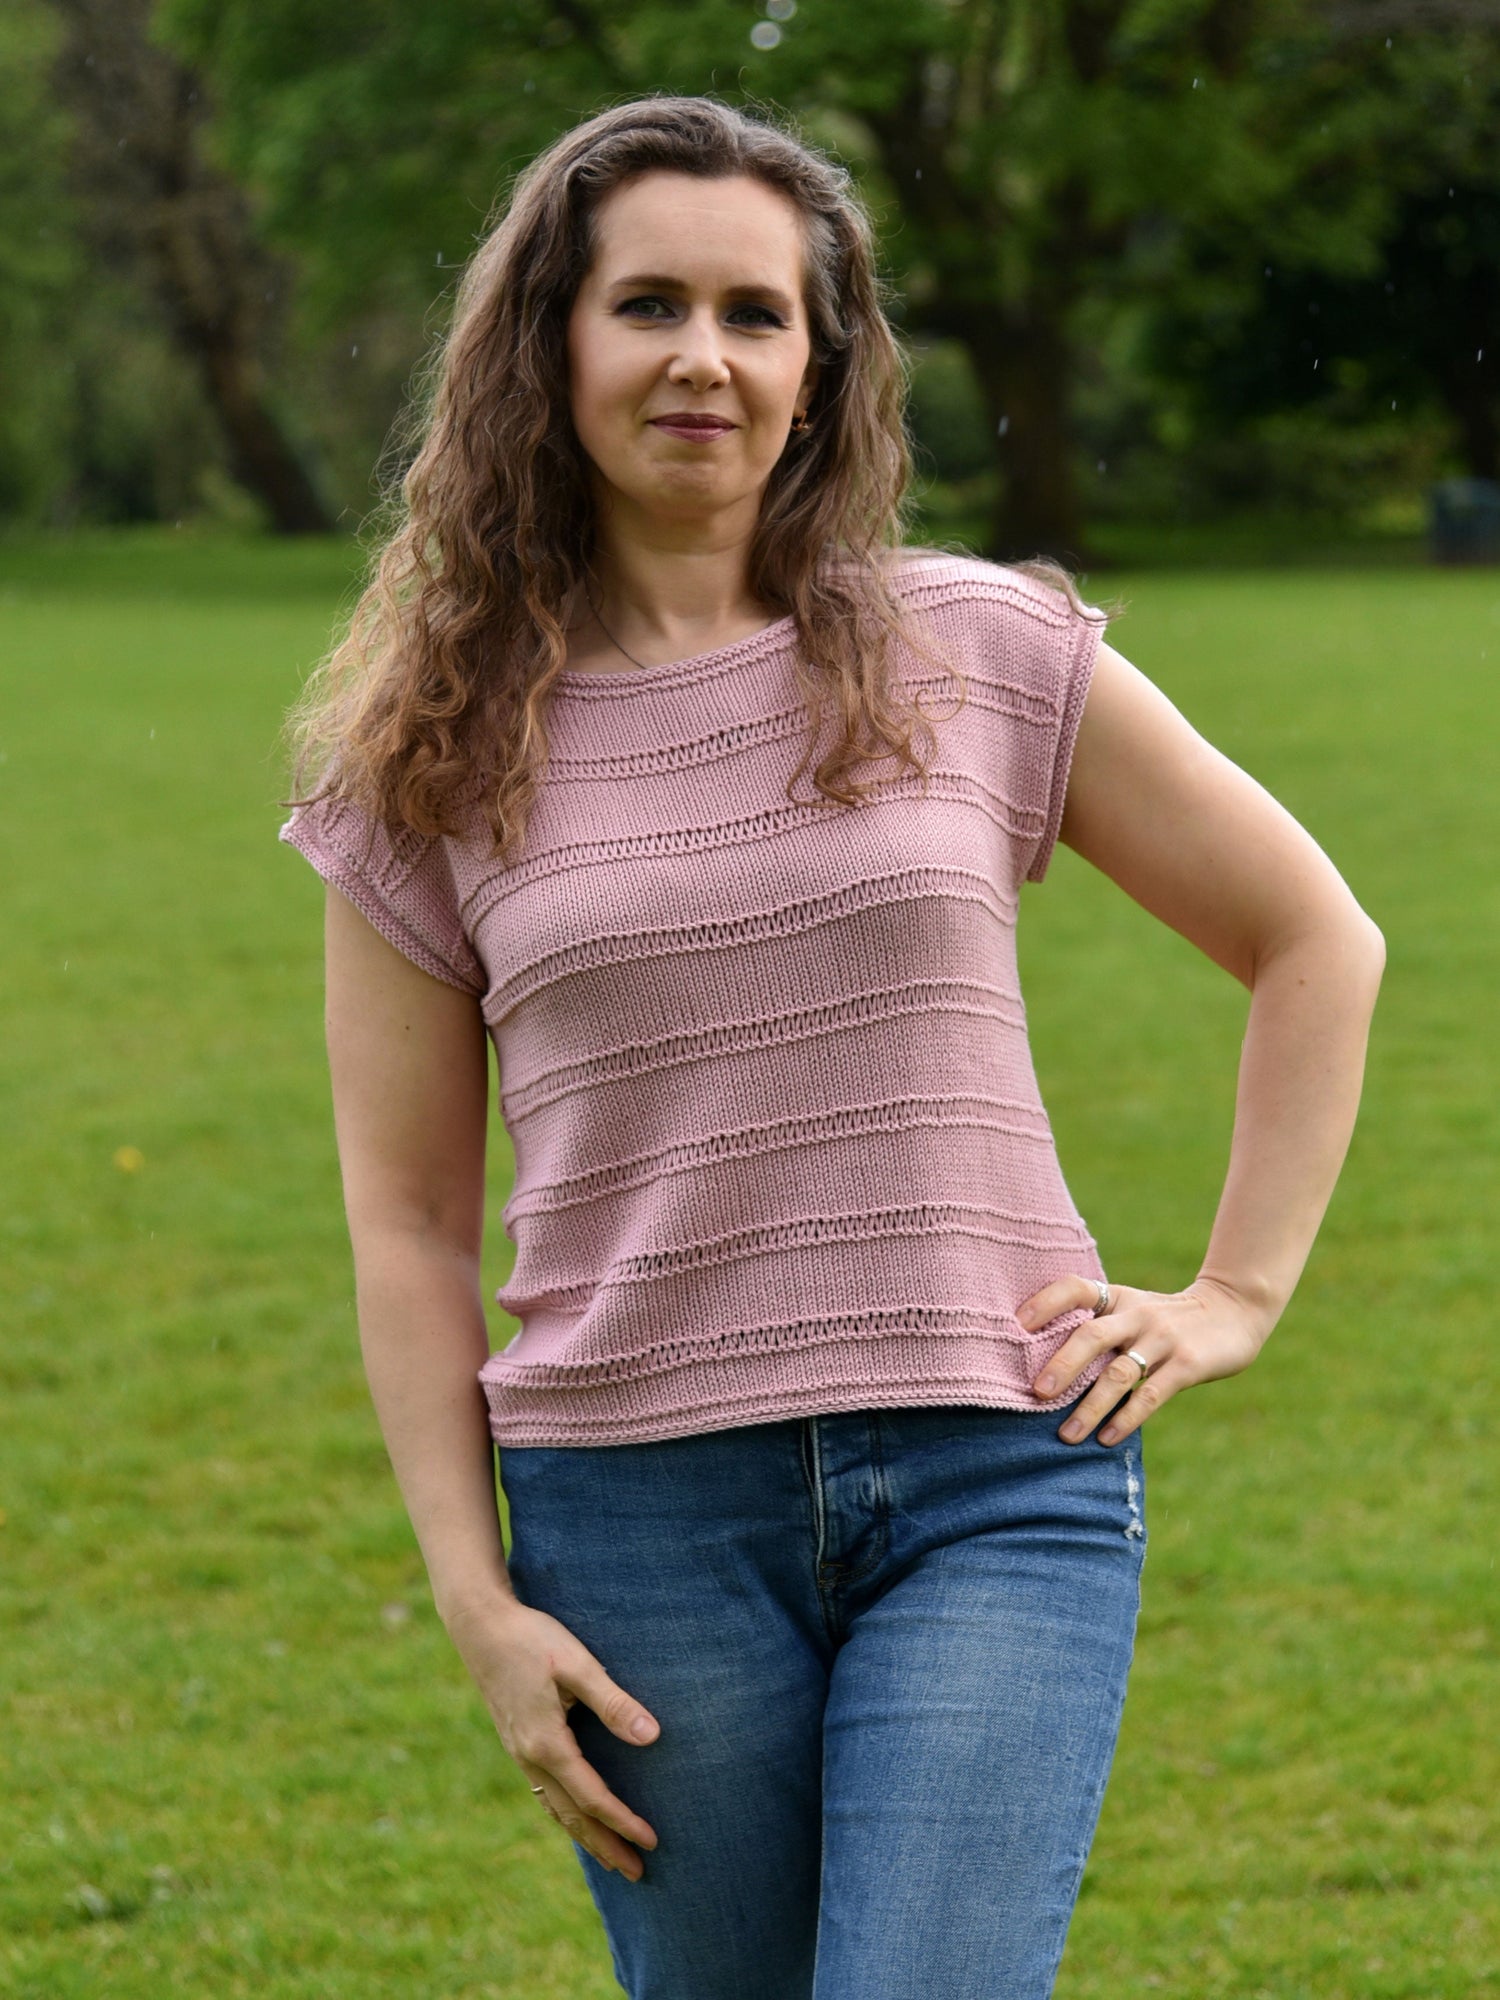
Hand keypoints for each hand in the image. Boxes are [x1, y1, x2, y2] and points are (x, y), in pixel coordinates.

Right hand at [444, 1591, 660, 1879]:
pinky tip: (574, 1816)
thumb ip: (614, 1703)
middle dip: (605, 1846)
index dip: (623, 1822)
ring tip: (611, 1859)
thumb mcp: (577, 1665)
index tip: (652, 1841)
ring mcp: (519, 1752)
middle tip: (637, 1874)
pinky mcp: (516, 1741)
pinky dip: (564, 1814)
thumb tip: (652, 1737)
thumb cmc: (532, 1639)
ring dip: (585, 1836)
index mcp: (547, 1744)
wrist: (479, 1625)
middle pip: (573, 1816)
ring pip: (555, 1808)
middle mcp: (530, 1758)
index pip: (593, 1797)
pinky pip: (543, 1792)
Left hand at [1018, 1273, 1270, 1445]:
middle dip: (1062, 1365)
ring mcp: (1164, 1339)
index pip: (1075, 1288)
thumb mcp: (1134, 1310)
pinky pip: (1151, 1395)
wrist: (1234, 1311)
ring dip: (1090, 1406)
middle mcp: (1137, 1314)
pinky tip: (1107, 1438)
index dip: (1045, 1302)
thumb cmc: (1168, 1319)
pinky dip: (1127, 1418)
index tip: (1017, 1324)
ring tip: (1066, 1434)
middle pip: (1091, 1335)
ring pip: (1119, 1374)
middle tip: (1037, 1392)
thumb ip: (1101, 1328)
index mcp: (1118, 1298)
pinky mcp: (1188, 1366)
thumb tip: (1045, 1367)